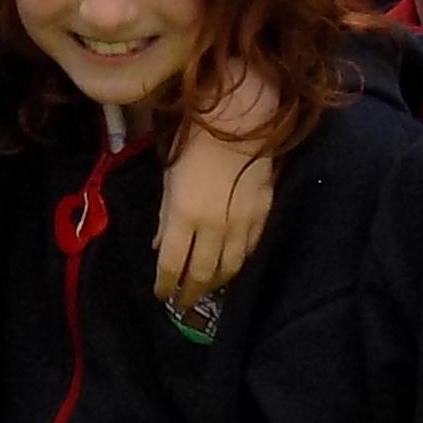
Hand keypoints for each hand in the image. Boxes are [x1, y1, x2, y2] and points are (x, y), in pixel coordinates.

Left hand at [153, 125, 276, 313]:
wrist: (239, 119)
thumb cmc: (195, 142)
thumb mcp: (170, 179)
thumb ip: (166, 217)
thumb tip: (160, 246)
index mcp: (185, 216)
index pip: (172, 264)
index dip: (165, 285)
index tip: (161, 295)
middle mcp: (214, 226)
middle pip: (202, 273)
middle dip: (190, 293)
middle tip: (183, 304)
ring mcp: (242, 223)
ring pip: (229, 267)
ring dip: (216, 283)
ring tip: (206, 289)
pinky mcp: (262, 214)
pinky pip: (250, 249)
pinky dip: (238, 262)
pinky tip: (231, 267)